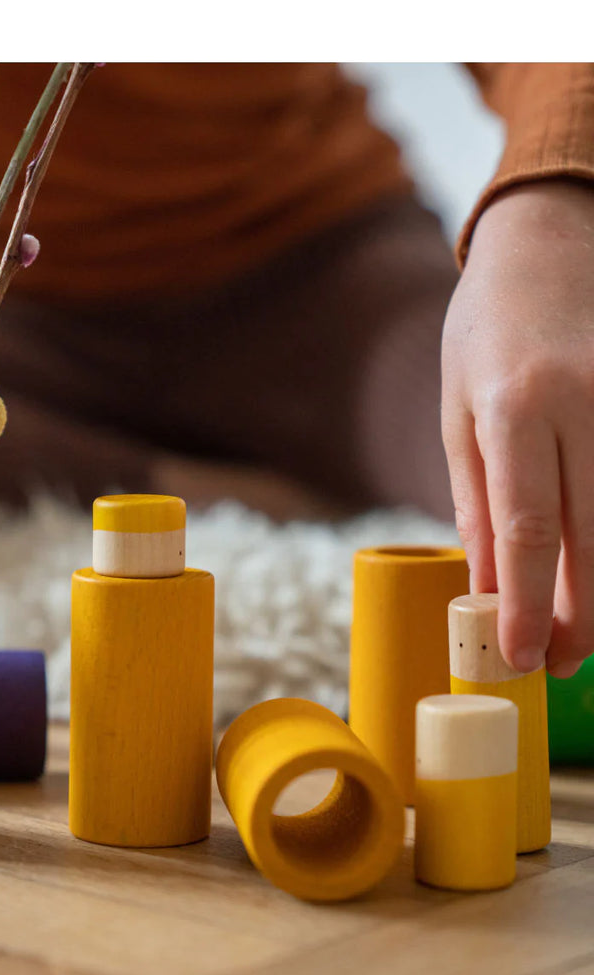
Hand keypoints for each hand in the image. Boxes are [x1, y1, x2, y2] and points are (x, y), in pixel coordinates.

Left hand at [442, 179, 593, 678]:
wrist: (546, 245)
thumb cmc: (483, 334)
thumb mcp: (458, 414)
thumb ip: (478, 499)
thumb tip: (489, 581)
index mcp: (516, 410)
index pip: (528, 530)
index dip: (527, 604)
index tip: (521, 657)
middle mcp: (586, 406)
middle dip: (582, 615)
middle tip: (562, 664)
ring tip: (585, 634)